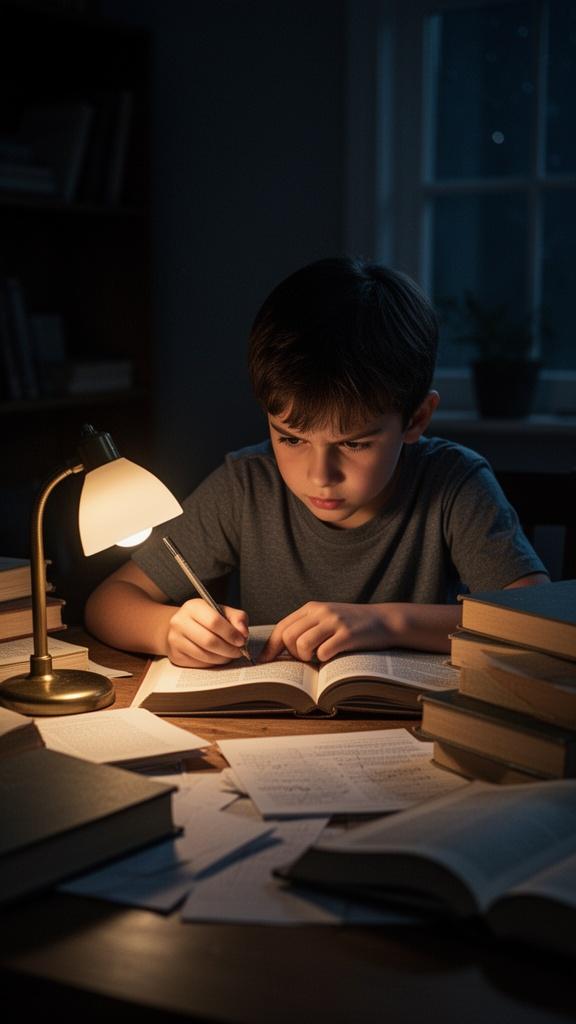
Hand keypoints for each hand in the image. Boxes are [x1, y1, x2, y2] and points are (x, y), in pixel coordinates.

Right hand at [165, 599, 248, 667]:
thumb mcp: (221, 611)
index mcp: (193, 607)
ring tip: (230, 654)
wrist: (181, 628)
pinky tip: (217, 657)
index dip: (231, 633)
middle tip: (238, 651)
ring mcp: (175, 640)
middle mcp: (180, 622)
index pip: (214, 621)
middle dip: (228, 649)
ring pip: (205, 655)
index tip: (241, 640)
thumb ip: (237, 618)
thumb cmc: (205, 619)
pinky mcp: (176, 656)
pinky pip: (200, 664)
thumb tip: (243, 633)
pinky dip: (213, 663)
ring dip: (222, 658)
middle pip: (209, 641)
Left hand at [260, 602, 393, 662]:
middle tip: (305, 659)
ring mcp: (334, 622)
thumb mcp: (326, 618)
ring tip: (318, 658)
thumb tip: (279, 649)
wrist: (384, 621)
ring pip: (302, 644)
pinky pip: (323, 652)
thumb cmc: (352, 625)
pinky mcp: (347, 634)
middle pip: (288, 637)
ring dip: (307, 657)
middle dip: (291, 654)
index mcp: (311, 608)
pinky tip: (332, 656)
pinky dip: (324, 659)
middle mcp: (320, 611)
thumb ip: (306, 628)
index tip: (265, 661)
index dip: (271, 647)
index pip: (281, 627)